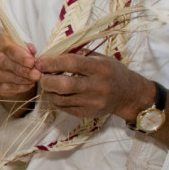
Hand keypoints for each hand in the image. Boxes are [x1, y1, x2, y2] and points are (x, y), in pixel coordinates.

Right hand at [0, 26, 39, 101]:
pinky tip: (24, 86)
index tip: (31, 61)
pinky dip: (11, 88)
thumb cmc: (12, 45)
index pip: (1, 42)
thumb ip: (25, 46)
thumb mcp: (19, 40)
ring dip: (16, 80)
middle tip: (35, 74)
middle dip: (18, 69)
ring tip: (31, 81)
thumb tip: (31, 53)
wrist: (3, 55)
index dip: (17, 53)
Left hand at [35, 51, 153, 122]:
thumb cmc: (111, 72)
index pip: (71, 63)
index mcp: (100, 68)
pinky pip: (64, 108)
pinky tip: (57, 93)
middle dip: (46, 80)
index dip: (52, 62)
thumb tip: (50, 55)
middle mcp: (97, 87)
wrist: (129, 95)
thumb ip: (77, 55)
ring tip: (48, 83)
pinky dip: (56, 100)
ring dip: (49, 91)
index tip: (39, 61)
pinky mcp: (88, 114)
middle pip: (64, 85)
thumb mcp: (99, 58)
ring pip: (60, 99)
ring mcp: (93, 103)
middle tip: (40, 75)